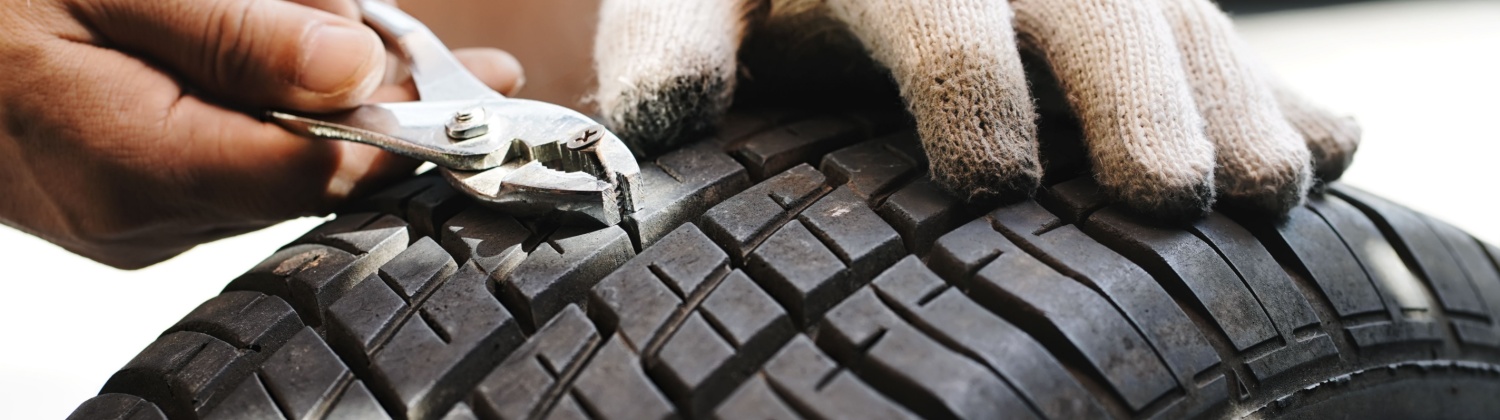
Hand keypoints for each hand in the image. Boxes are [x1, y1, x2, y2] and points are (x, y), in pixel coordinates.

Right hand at [0, 0, 522, 267]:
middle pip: (316, 171)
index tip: (484, 88)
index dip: (410, 126)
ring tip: (373, 39)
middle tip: (464, 63)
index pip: (316, 168)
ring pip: (289, 164)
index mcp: (131, 166)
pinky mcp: (147, 202)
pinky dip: (287, 109)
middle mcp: (144, 217)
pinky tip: (313, 60)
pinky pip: (248, 157)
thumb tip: (353, 68)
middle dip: (385, 106)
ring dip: (339, 102)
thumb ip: (232, 31)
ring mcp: (144, 219)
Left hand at [591, 0, 1360, 219]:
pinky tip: (1328, 148)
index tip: (991, 180)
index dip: (970, 92)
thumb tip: (665, 118)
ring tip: (1272, 189)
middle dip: (1135, 98)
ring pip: (1181, 22)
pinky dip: (1282, 93)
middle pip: (1095, 11)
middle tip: (1171, 195)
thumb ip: (670, 43)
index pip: (946, 19)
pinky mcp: (1140, 2)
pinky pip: (1228, 34)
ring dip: (1234, 104)